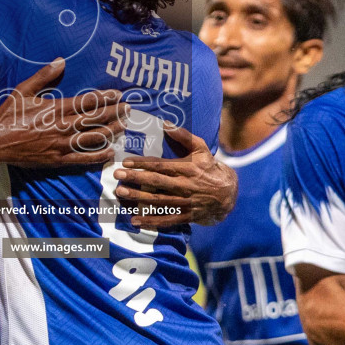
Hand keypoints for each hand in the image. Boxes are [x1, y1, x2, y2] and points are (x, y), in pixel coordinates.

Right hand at [0, 59, 125, 167]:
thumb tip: (60, 61)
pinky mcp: (58, 159)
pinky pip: (82, 158)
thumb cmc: (8, 115)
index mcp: (55, 108)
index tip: (117, 94)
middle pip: (95, 118)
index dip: (104, 97)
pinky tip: (110, 151)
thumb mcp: (23, 90)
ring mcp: (61, 144)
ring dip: (111, 131)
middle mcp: (62, 126)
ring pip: (93, 137)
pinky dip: (98, 155)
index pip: (87, 101)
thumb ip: (43, 76)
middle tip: (128, 108)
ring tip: (124, 126)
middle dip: (114, 112)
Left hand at [113, 124, 237, 228]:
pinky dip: (150, 221)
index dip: (141, 164)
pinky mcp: (185, 216)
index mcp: (186, 168)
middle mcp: (184, 185)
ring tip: (120, 193)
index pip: (160, 165)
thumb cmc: (209, 168)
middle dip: (135, 179)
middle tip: (117, 176)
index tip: (125, 162)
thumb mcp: (201, 148)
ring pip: (158, 200)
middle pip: (155, 182)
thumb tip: (166, 123)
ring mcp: (184, 202)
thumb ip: (183, 136)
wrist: (227, 194)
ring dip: (138, 197)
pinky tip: (135, 221)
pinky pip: (166, 219)